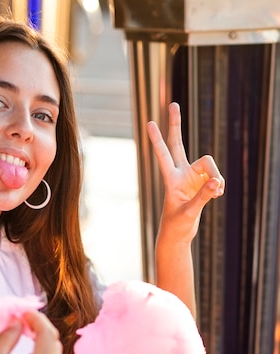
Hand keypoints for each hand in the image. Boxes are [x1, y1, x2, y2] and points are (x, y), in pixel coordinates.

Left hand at [147, 102, 224, 244]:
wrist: (178, 236)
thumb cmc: (177, 226)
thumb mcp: (190, 212)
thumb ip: (203, 196)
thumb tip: (217, 183)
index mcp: (170, 179)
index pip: (163, 155)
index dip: (157, 140)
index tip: (148, 123)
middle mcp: (180, 174)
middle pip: (178, 143)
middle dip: (175, 124)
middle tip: (172, 104)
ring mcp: (190, 177)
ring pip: (208, 165)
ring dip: (216, 177)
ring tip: (218, 193)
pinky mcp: (200, 183)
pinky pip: (215, 177)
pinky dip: (218, 185)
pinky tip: (218, 195)